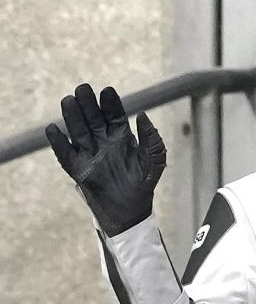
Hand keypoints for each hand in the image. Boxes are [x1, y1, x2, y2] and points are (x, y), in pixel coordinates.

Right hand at [46, 83, 165, 235]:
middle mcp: (103, 141)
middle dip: (87, 103)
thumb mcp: (153, 163)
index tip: (107, 92)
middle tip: (82, 90)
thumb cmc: (142, 185)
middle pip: (92, 117)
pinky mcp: (77, 168)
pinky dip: (58, 142)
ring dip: (72, 116)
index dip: (110, 103)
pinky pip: (65, 153)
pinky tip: (53, 130)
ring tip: (68, 101)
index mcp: (121, 136)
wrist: (129, 213)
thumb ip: (152, 141)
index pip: (113, 114)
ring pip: (78, 130)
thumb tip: (142, 115)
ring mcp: (89, 153)